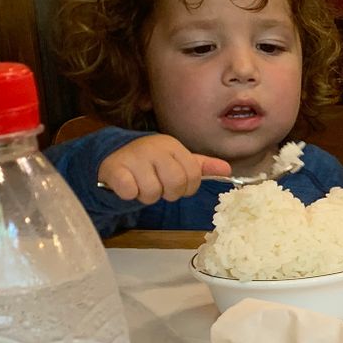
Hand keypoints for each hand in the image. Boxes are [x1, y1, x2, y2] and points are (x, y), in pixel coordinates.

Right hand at [96, 135, 231, 204]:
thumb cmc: (151, 162)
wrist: (115, 156)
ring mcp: (134, 157)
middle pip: (175, 185)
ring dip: (147, 196)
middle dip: (168, 193)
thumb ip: (200, 166)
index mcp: (173, 146)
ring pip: (152, 192)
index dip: (187, 188)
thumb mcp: (176, 160)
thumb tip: (227, 170)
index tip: (176, 185)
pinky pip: (130, 192)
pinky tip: (127, 185)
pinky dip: (129, 194)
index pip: (193, 176)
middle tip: (158, 187)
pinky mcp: (115, 169)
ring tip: (141, 185)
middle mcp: (154, 148)